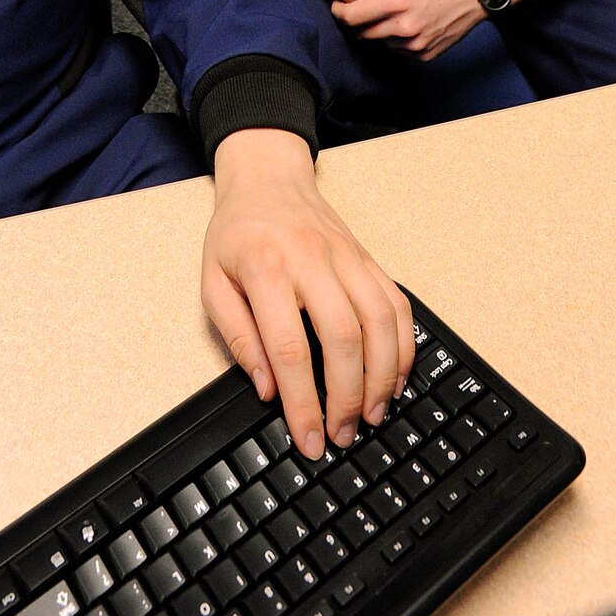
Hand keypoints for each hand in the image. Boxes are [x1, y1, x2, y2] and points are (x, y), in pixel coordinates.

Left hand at [203, 129, 413, 459]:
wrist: (267, 176)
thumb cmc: (236, 234)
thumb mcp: (212, 281)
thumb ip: (237, 336)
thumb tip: (267, 389)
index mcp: (264, 266)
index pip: (288, 347)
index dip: (302, 402)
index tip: (309, 439)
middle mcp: (311, 258)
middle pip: (342, 336)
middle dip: (348, 396)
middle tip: (344, 434)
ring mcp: (345, 255)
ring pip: (379, 321)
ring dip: (382, 376)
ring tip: (373, 415)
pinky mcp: (367, 257)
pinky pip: (396, 304)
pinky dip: (403, 346)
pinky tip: (394, 378)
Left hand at [331, 0, 484, 57]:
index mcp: (395, 2)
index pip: (351, 17)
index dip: (340, 11)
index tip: (339, 4)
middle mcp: (403, 27)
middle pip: (361, 34)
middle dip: (354, 23)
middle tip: (355, 10)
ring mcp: (414, 44)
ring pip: (378, 44)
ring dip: (372, 32)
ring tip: (374, 15)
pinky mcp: (424, 54)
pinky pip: (397, 52)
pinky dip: (391, 41)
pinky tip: (394, 24)